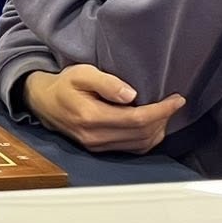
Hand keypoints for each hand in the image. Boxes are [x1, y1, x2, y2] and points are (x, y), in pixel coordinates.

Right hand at [22, 66, 185, 153]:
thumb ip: (107, 83)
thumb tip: (132, 95)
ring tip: (164, 112)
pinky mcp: (100, 149)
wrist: (44, 102)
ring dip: (157, 130)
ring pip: (140, 145)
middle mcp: (95, 137)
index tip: (177, 99)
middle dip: (163, 118)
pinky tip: (152, 124)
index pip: (137, 119)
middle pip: (142, 134)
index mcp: (91, 117)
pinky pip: (132, 149)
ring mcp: (97, 146)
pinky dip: (148, 139)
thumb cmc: (64, 84)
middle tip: (174, 103)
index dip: (161, 110)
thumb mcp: (82, 73)